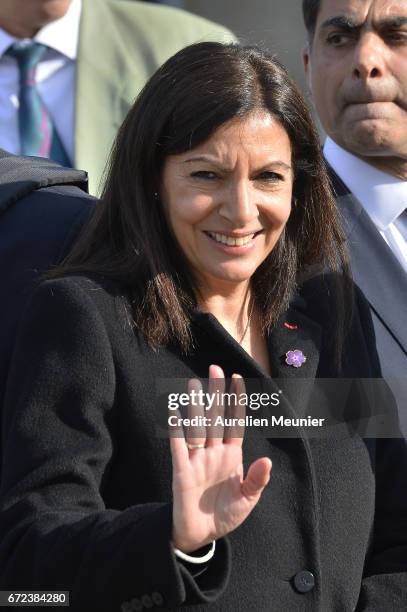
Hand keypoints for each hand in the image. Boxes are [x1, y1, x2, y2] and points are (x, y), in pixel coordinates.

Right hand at [170, 364, 271, 552]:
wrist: (200, 535)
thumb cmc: (224, 515)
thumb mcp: (247, 500)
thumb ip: (256, 480)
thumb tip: (267, 461)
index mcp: (231, 455)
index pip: (234, 422)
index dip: (236, 401)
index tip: (238, 379)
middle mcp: (213, 452)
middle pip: (215, 417)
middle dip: (216, 393)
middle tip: (215, 368)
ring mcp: (197, 459)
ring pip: (197, 427)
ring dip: (196, 407)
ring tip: (194, 384)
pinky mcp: (181, 471)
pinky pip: (178, 447)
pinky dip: (176, 430)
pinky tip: (175, 412)